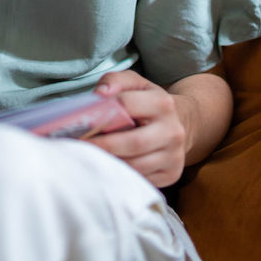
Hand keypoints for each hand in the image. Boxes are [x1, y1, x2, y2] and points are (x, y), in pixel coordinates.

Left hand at [86, 70, 187, 187]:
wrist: (179, 123)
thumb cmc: (147, 102)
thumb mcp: (134, 83)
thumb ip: (114, 81)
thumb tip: (99, 95)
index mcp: (163, 103)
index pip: (127, 105)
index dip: (102, 114)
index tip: (81, 124)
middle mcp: (173, 131)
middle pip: (133, 142)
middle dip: (103, 146)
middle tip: (80, 147)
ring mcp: (174, 155)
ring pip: (136, 166)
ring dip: (110, 164)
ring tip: (90, 158)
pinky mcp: (172, 174)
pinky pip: (141, 179)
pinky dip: (121, 176)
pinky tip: (107, 168)